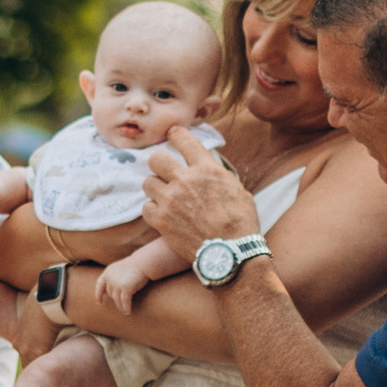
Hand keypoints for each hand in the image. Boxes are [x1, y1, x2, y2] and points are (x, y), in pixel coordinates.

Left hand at [95, 254, 146, 315]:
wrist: (144, 262)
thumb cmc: (136, 265)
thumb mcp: (122, 269)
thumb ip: (116, 278)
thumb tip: (111, 291)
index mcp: (108, 272)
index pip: (100, 284)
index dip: (98, 293)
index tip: (99, 302)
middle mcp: (110, 278)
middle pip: (110, 294)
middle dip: (116, 300)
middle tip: (121, 306)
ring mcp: (117, 283)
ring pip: (116, 299)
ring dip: (120, 307)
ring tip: (125, 312)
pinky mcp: (125, 288)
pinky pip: (124, 301)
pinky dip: (126, 308)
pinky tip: (128, 312)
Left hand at [140, 126, 261, 264]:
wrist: (231, 253)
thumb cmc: (241, 223)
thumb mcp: (238, 190)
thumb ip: (219, 176)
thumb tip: (211, 170)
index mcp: (207, 169)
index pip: (185, 139)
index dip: (176, 134)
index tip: (172, 133)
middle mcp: (186, 180)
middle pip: (156, 158)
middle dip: (158, 163)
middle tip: (163, 171)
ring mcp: (171, 200)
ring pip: (147, 182)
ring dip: (155, 188)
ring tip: (164, 197)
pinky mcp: (161, 220)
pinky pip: (146, 207)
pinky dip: (153, 211)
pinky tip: (162, 215)